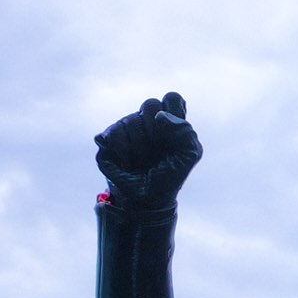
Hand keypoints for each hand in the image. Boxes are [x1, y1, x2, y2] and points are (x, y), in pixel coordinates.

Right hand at [94, 92, 201, 210]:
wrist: (148, 199)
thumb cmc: (170, 176)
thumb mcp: (189, 156)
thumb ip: (185, 132)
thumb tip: (160, 116)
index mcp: (169, 120)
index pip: (172, 98)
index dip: (172, 112)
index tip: (172, 135)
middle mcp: (147, 119)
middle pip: (150, 104)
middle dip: (156, 130)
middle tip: (158, 150)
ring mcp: (127, 126)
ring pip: (131, 120)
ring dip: (140, 146)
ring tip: (142, 160)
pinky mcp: (109, 137)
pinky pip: (114, 132)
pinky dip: (123, 150)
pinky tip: (127, 162)